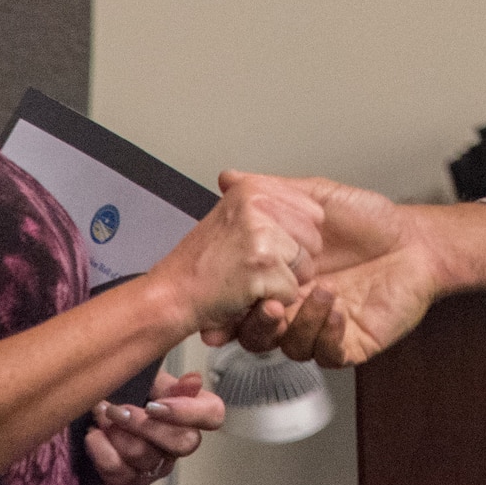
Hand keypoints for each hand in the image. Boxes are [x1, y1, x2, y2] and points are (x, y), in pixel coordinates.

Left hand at [85, 369, 222, 484]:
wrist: (100, 409)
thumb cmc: (129, 391)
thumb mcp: (150, 378)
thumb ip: (171, 383)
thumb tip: (194, 381)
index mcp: (192, 412)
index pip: (213, 415)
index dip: (187, 412)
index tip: (154, 404)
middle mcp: (181, 442)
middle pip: (181, 442)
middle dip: (142, 424)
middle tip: (115, 409)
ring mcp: (158, 465)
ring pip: (144, 457)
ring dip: (115, 433)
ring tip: (100, 416)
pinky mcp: (133, 480)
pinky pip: (119, 474)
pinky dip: (101, 452)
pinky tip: (94, 436)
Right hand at [147, 174, 323, 344]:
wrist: (170, 294)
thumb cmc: (198, 262)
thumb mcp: (228, 214)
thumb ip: (255, 198)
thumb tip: (265, 182)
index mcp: (253, 189)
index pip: (313, 212)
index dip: (297, 237)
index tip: (270, 245)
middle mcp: (258, 205)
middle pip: (315, 239)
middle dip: (295, 262)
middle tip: (256, 264)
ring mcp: (260, 235)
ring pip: (306, 267)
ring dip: (284, 282)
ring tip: (251, 277)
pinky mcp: (261, 266)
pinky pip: (292, 292)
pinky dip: (273, 302)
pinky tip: (248, 292)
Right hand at [220, 176, 485, 367]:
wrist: (416, 240)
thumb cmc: (370, 222)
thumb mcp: (317, 198)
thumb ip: (273, 192)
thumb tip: (230, 178)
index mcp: (283, 277)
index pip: (242, 301)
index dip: (229, 305)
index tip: (223, 299)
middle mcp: (298, 307)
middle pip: (257, 333)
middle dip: (256, 324)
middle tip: (269, 304)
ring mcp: (322, 327)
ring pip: (291, 345)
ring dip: (300, 322)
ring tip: (319, 291)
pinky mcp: (349, 342)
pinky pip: (328, 352)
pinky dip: (326, 333)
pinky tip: (336, 309)